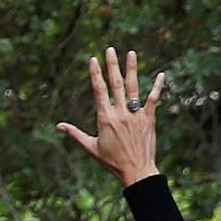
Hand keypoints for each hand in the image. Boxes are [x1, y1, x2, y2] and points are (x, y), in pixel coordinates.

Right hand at [57, 47, 163, 187]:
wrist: (136, 172)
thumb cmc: (112, 162)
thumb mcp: (91, 148)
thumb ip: (75, 134)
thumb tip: (58, 126)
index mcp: (106, 118)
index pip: (99, 91)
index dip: (96, 74)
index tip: (93, 59)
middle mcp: (121, 113)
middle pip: (116, 84)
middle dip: (112, 65)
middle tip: (110, 49)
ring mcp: (136, 115)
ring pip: (133, 88)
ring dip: (132, 69)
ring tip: (131, 53)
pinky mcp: (149, 119)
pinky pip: (154, 99)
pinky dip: (158, 87)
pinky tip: (161, 74)